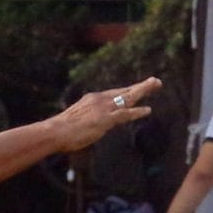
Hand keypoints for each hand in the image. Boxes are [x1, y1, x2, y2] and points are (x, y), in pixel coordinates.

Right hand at [46, 77, 160, 152]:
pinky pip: (125, 114)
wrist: (55, 131)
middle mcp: (99, 100)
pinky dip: (137, 112)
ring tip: (157, 85)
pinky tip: (148, 110)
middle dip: (141, 86)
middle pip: (124, 91)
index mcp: (92, 99)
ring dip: (143, 91)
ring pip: (128, 97)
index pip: (114, 93)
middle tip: (156, 81)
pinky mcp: (105, 119)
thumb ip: (88, 120)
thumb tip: (93, 125)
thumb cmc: (62, 130)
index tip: (137, 88)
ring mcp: (103, 109)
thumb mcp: (77, 120)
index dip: (128, 91)